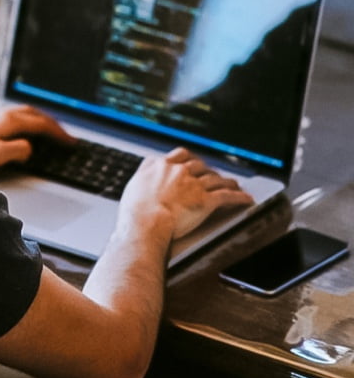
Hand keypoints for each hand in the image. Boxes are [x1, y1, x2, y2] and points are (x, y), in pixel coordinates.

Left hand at [0, 101, 71, 170]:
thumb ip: (19, 150)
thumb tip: (30, 148)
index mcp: (10, 119)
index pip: (42, 124)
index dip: (59, 133)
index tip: (70, 141)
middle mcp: (2, 112)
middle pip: (34, 114)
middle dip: (51, 124)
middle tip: (63, 134)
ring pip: (23, 112)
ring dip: (38, 120)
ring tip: (46, 130)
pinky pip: (12, 114)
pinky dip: (24, 120)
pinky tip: (19, 128)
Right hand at [120, 147, 252, 240]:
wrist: (146, 223)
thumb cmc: (135, 212)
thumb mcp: (133, 188)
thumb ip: (142, 180)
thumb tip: (142, 182)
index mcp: (159, 166)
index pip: (179, 155)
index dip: (188, 158)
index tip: (191, 161)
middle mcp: (178, 171)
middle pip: (199, 165)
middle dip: (208, 170)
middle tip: (213, 174)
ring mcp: (193, 184)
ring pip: (215, 179)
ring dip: (226, 181)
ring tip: (233, 183)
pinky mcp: (206, 200)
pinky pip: (226, 196)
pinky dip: (238, 197)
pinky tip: (245, 198)